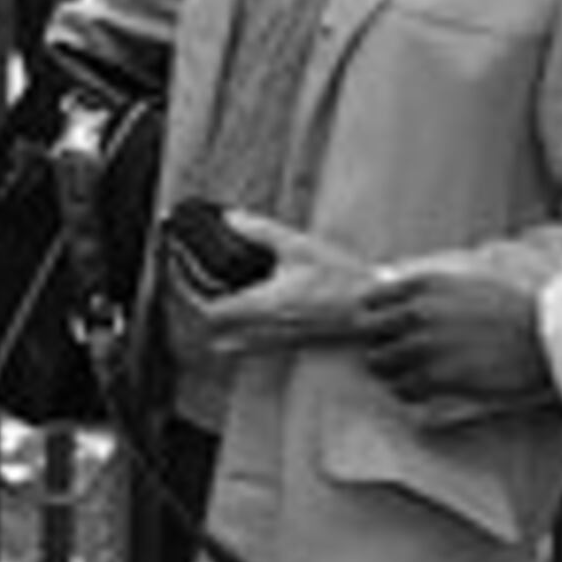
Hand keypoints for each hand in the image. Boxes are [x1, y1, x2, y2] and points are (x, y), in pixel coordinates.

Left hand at [176, 207, 377, 357]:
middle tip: (196, 287)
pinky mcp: (293, 342)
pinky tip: (249, 309)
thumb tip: (232, 218)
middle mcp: (267, 328)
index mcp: (264, 306)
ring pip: (234, 342)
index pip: (210, 313)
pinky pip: (255, 344)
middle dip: (201, 312)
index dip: (191, 296)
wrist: (377, 309)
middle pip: (216, 331)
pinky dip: (242, 330)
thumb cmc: (343, 280)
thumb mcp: (300, 247)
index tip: (183, 277)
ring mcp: (280, 340)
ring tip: (217, 298)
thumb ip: (261, 232)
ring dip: (220, 324)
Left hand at [351, 265, 557, 422]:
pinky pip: (402, 389)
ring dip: (394, 371)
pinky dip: (411, 392)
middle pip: (367, 333)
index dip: (374, 317)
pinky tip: (430, 390)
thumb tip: (393, 297)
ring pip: (380, 364)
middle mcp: (418, 311)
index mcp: (425, 284)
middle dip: (381, 343)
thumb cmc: (516, 313)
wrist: (552, 339)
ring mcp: (425, 344)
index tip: (384, 330)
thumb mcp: (468, 285)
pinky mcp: (438, 376)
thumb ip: (429, 292)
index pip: (369, 299)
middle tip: (400, 355)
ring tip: (418, 375)